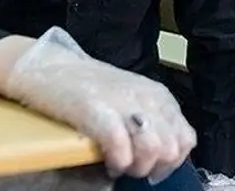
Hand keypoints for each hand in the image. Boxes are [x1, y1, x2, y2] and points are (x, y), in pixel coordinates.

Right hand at [5, 27, 195, 181]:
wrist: (48, 67)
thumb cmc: (88, 88)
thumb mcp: (132, 100)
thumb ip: (153, 122)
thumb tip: (163, 157)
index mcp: (159, 96)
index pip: (186, 139)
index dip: (169, 162)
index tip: (148, 165)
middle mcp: (147, 97)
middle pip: (172, 149)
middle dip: (152, 166)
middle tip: (129, 165)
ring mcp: (122, 102)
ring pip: (154, 149)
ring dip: (136, 166)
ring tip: (118, 164)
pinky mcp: (96, 109)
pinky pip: (121, 146)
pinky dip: (119, 161)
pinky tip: (108, 161)